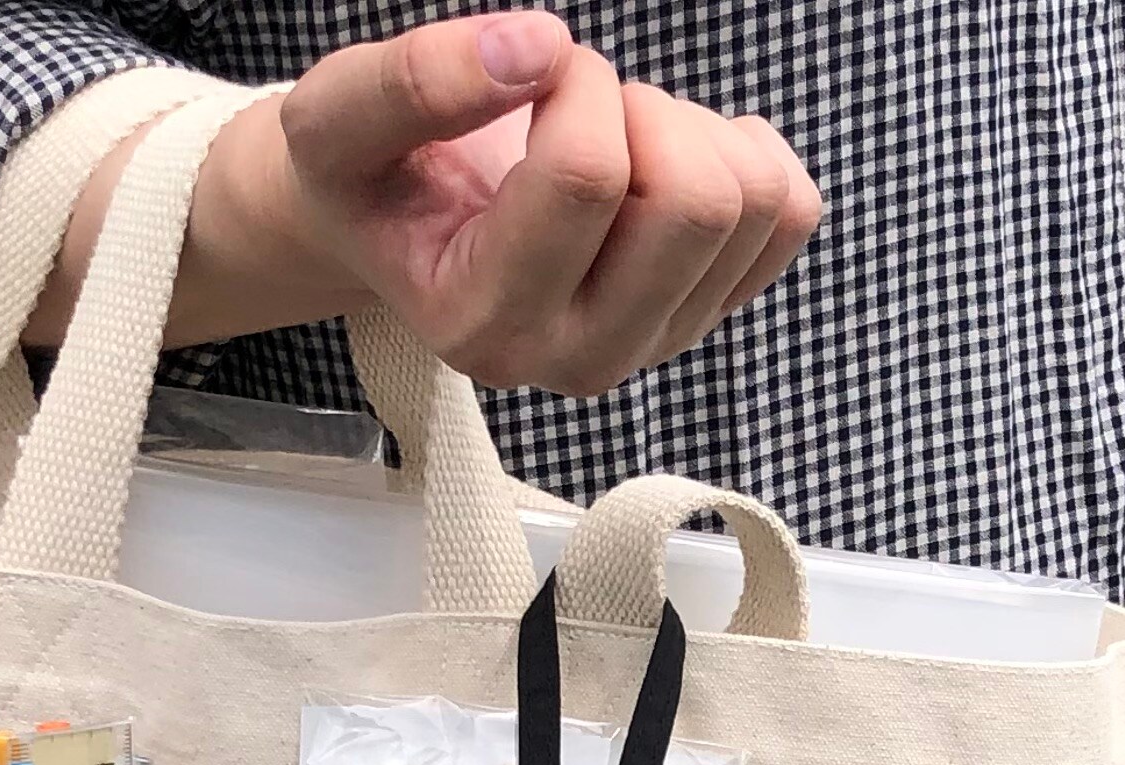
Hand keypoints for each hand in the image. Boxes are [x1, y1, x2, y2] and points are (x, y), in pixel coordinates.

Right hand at [32, 13, 821, 396]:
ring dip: (688, 126)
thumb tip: (537, 45)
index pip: (588, 174)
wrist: (399, 229)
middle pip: (694, 202)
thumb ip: (415, 80)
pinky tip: (667, 151)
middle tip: (579, 104)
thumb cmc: (371, 176)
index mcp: (482, 322)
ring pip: (750, 205)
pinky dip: (742, 150)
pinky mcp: (706, 314)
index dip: (574, 82)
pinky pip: (789, 214)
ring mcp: (652, 346)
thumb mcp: (336, 117)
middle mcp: (576, 359)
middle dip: (641, 106)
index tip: (528, 73)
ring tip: (613, 131)